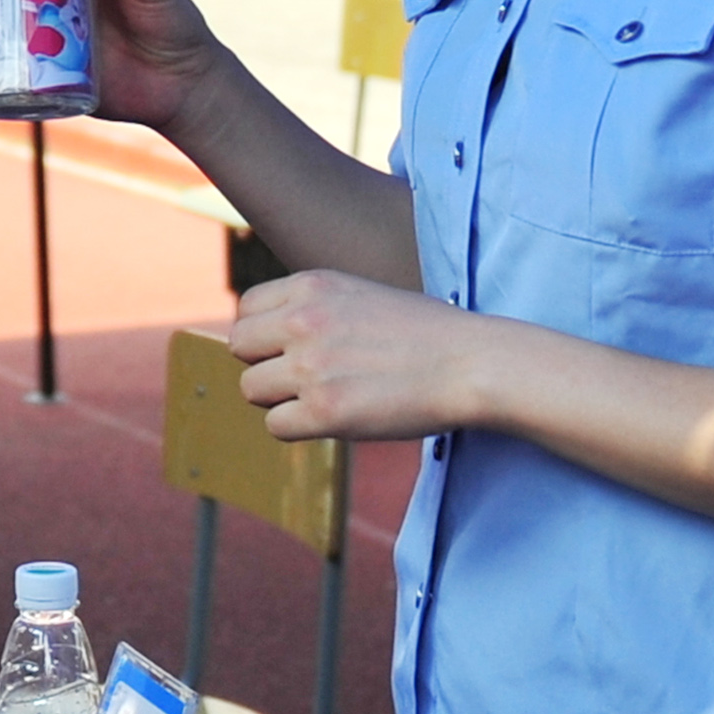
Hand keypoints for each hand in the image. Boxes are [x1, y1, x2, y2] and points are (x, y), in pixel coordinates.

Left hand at [222, 270, 486, 442]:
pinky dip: (299, 428)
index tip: (294, 348)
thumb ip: (313, 309)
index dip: (266, 334)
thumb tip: (266, 339)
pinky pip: (276, 426)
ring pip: (251, 390)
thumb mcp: (362, 296)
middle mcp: (303, 320)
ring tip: (326, 397)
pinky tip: (335, 419)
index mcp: (312, 285)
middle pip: (240, 348)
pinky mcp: (325, 410)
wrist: (474, 363)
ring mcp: (311, 366)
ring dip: (281, 399)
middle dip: (266, 365)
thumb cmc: (426, 334)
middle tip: (307, 378)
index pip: (246, 309)